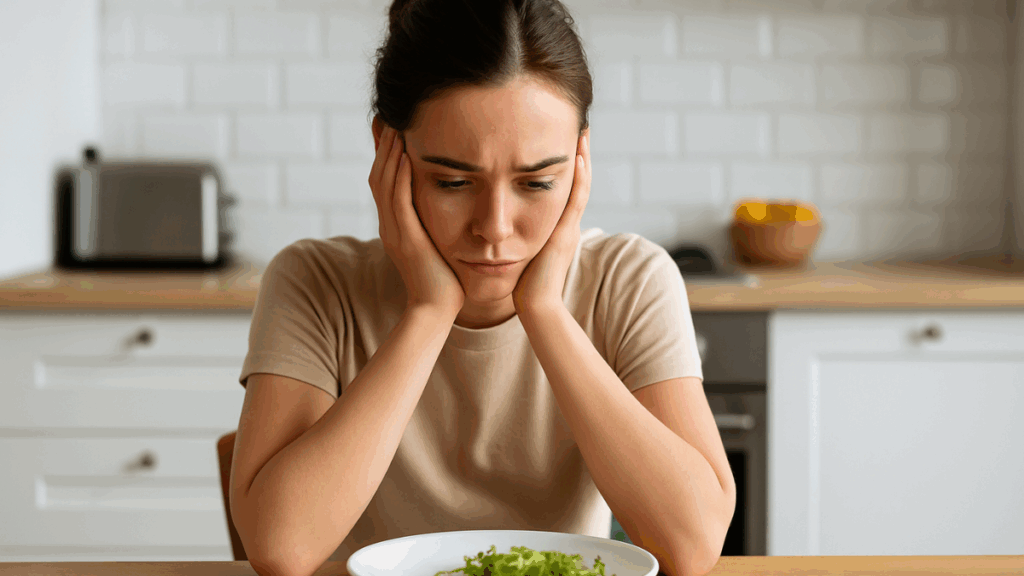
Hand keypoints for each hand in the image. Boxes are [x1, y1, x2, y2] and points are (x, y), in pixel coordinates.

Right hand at [369, 125, 465, 316]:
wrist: (438, 310)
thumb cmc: (445, 280)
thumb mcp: (438, 242)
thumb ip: (437, 221)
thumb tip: (452, 202)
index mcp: (396, 224)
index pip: (386, 181)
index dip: (386, 153)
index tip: (392, 126)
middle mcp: (390, 225)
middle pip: (379, 175)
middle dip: (382, 145)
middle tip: (386, 115)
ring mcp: (394, 231)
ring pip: (384, 183)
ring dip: (389, 152)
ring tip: (395, 124)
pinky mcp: (405, 238)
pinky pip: (398, 200)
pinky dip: (399, 175)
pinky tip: (406, 154)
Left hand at [511, 130, 590, 314]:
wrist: (535, 305)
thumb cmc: (522, 282)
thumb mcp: (519, 249)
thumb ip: (514, 232)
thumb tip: (493, 219)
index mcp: (554, 222)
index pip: (561, 184)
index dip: (563, 160)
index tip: (559, 135)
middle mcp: (566, 221)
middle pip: (577, 178)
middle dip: (578, 151)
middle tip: (579, 124)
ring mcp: (569, 226)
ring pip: (580, 184)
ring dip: (583, 156)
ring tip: (582, 131)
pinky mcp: (567, 233)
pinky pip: (577, 200)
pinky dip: (579, 178)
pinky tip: (577, 157)